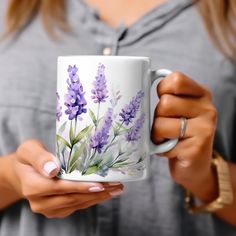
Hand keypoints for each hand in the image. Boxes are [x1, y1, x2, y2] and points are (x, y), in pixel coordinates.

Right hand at [8, 140, 122, 217]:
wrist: (23, 172)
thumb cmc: (28, 158)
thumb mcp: (29, 150)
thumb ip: (39, 157)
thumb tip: (53, 169)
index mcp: (32, 186)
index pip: (61, 188)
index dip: (81, 187)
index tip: (100, 184)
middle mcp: (40, 202)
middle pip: (72, 198)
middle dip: (96, 193)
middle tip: (116, 185)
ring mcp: (48, 209)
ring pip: (76, 204)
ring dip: (97, 198)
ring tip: (115, 189)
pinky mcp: (55, 210)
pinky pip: (75, 206)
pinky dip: (90, 200)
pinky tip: (104, 194)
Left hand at [151, 72, 217, 200]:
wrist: (194, 167)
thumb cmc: (178, 135)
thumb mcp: (177, 111)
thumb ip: (167, 97)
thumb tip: (139, 84)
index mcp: (201, 94)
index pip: (176, 79)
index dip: (162, 90)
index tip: (162, 101)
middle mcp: (207, 108)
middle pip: (165, 103)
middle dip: (157, 117)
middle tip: (165, 127)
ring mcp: (205, 128)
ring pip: (161, 122)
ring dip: (156, 134)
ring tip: (166, 139)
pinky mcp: (198, 147)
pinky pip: (164, 143)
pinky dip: (161, 149)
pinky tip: (171, 150)